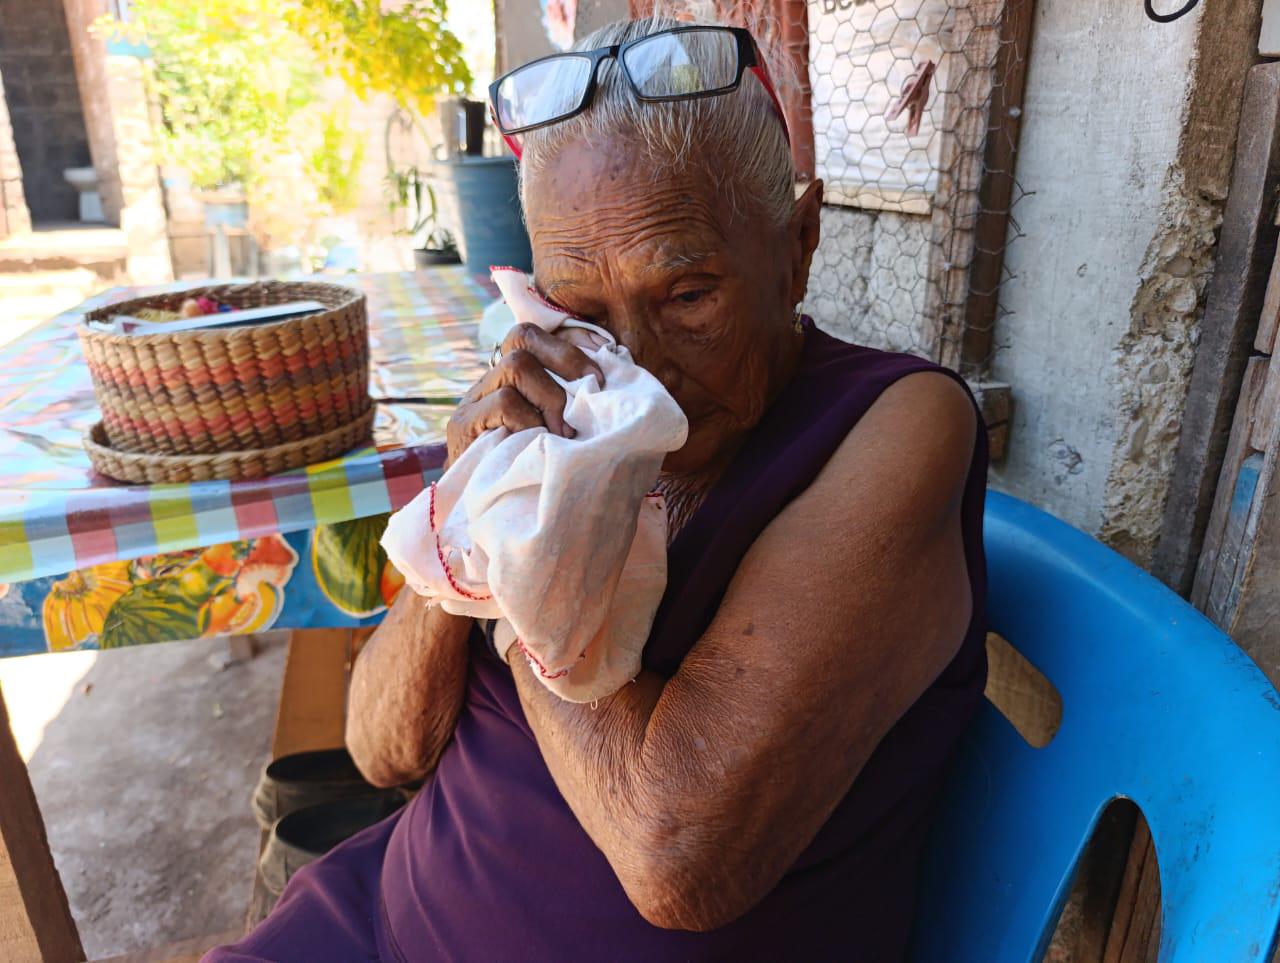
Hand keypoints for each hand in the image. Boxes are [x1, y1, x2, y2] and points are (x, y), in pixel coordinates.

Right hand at [447, 322, 604, 465]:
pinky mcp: (462, 425)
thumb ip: (570, 406)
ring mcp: (472, 401)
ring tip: (563, 433)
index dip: (568, 345)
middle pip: (522, 338)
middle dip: (565, 362)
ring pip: (516, 366)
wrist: (491, 516)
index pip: (530, 335)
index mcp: (509, 379)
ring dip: (551, 398)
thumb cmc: (536, 475)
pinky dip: (531, 421)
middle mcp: (487, 382)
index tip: (598, 375)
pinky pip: (505, 402)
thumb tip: (608, 381)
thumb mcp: (557, 433)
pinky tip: (539, 444)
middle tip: (590, 398)